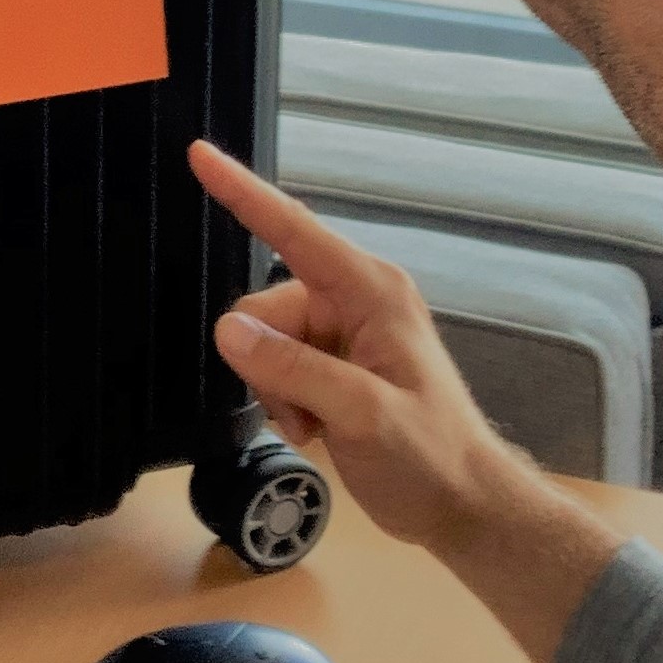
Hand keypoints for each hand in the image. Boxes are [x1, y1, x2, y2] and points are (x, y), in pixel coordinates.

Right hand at [190, 139, 506, 551]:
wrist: (462, 508)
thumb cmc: (431, 457)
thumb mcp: (363, 415)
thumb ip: (295, 370)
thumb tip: (229, 331)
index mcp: (371, 290)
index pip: (294, 231)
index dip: (243, 192)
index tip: (200, 154)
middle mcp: (354, 298)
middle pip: (265, 305)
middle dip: (267, 362)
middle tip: (304, 413)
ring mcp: (343, 331)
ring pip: (264, 341)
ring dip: (276, 389)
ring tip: (318, 425)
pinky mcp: (333, 363)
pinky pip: (275, 364)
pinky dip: (283, 400)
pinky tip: (317, 428)